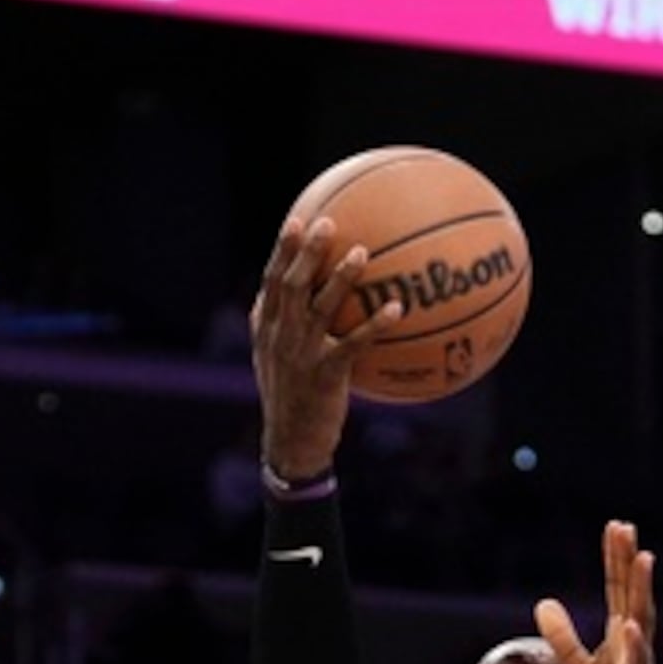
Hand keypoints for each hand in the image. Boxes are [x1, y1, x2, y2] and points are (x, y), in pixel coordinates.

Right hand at [251, 216, 395, 481]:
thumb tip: (299, 293)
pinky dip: (374, 325)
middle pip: (293, 285)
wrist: (291, 442)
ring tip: (362, 253)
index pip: (271, 281)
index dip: (282, 251)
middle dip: (308, 252)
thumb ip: (283, 325)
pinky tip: (396, 308)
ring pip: (321, 308)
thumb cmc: (290, 396)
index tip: (296, 221)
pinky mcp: (325, 374)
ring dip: (342, 279)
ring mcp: (301, 354)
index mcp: (266, 328)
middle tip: (328, 223)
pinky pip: (353, 344)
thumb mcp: (275, 358)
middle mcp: (281, 336)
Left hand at [533, 521, 662, 663]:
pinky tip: (630, 624)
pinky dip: (634, 645)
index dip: (615, 561)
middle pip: (631, 596)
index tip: (616, 528)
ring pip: (641, 621)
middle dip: (628, 563)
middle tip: (625, 528)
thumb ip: (563, 638)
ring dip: (642, 590)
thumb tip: (544, 603)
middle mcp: (633, 647)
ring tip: (643, 558)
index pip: (617, 592)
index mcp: (619, 640)